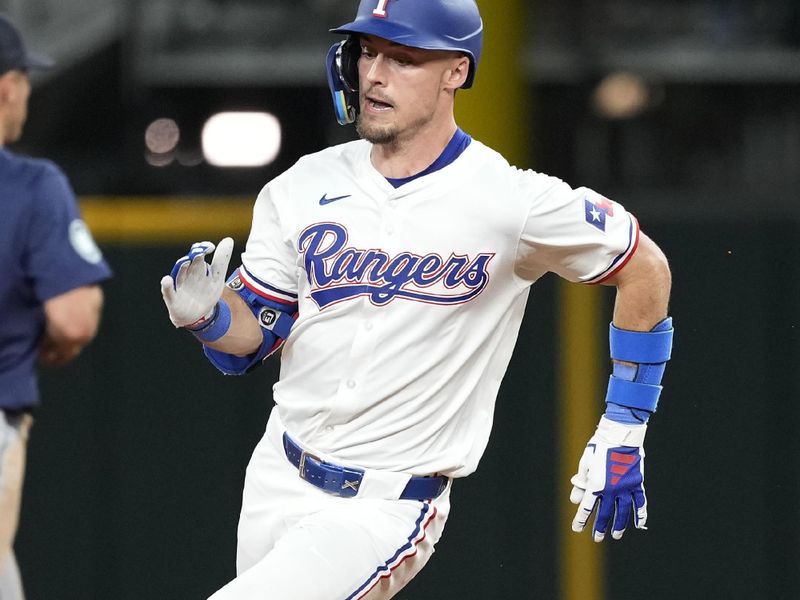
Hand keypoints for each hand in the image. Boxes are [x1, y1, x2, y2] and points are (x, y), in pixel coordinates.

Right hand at [160, 238, 232, 327]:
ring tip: (186, 260)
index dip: (203, 249)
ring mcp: (179, 286)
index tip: (210, 247)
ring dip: (181, 267)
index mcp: (197, 269)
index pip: (199, 255)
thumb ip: (221, 260)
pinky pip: (168, 291)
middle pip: (189, 263)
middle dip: (193, 257)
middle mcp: (186, 275)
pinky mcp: (173, 299)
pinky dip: (166, 286)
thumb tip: (228, 239)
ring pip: (178, 274)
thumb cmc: (206, 293)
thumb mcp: (217, 278)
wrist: (197, 316)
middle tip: (199, 251)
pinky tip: (166, 280)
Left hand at [569, 416, 647, 540]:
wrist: (620, 435)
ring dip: (619, 525)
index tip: (577, 528)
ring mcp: (626, 488)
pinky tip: (639, 524)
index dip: (581, 519)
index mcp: (595, 484)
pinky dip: (640, 514)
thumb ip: (581, 483)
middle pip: (604, 513)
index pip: (586, 507)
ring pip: (623, 512)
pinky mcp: (637, 484)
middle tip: (597, 538)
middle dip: (599, 527)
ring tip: (616, 535)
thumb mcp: (585, 464)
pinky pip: (640, 503)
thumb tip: (575, 500)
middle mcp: (611, 490)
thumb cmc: (598, 447)